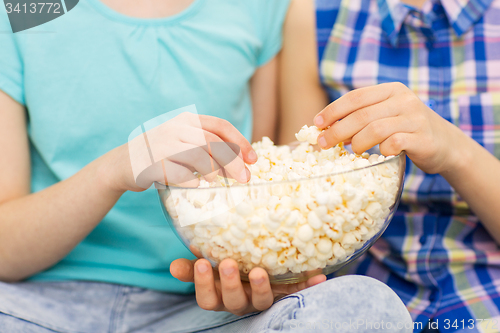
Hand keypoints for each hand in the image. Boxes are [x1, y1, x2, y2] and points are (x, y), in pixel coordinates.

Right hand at [111, 112, 257, 191]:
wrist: (122, 163)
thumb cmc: (161, 155)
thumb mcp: (183, 141)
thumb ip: (206, 145)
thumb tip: (240, 162)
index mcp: (187, 120)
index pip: (220, 126)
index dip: (240, 142)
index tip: (253, 160)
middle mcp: (175, 128)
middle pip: (211, 142)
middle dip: (232, 161)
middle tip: (244, 178)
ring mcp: (161, 145)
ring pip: (196, 154)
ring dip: (213, 170)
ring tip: (218, 182)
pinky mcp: (151, 164)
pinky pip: (177, 172)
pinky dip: (191, 181)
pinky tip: (197, 187)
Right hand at [170, 257, 325, 315]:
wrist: (253, 271)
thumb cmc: (226, 269)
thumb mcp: (208, 267)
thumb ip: (193, 268)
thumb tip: (173, 267)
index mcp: (220, 295)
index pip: (207, 298)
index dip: (202, 284)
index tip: (201, 263)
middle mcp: (241, 301)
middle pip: (234, 301)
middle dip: (231, 284)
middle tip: (229, 264)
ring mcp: (263, 298)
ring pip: (262, 302)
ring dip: (263, 288)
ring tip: (261, 272)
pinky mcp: (284, 293)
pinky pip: (296, 292)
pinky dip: (308, 285)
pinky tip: (319, 275)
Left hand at [314, 82, 465, 173]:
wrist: (446, 145)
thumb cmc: (407, 131)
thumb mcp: (386, 116)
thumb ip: (362, 117)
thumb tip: (326, 129)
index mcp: (391, 90)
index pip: (355, 97)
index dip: (333, 110)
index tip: (316, 123)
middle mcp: (404, 100)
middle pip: (361, 114)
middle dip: (337, 130)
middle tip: (323, 144)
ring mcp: (415, 118)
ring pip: (375, 129)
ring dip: (357, 143)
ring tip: (352, 151)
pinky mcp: (422, 139)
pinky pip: (393, 144)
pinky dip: (380, 150)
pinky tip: (378, 154)